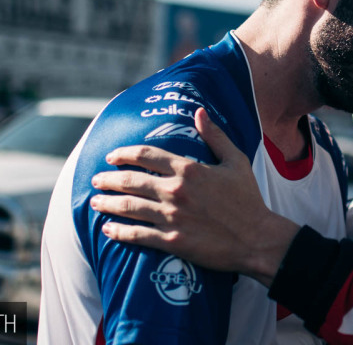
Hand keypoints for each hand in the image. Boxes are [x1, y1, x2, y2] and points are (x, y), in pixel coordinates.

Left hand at [90, 107, 298, 286]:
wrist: (257, 239)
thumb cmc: (248, 199)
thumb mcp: (236, 161)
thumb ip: (215, 135)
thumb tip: (199, 111)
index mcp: (189, 169)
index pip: (146, 156)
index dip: (124, 154)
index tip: (112, 156)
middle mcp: (176, 191)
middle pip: (131, 181)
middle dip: (109, 179)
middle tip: (96, 179)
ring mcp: (172, 217)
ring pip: (129, 208)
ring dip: (108, 203)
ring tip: (94, 201)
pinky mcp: (172, 241)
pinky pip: (138, 235)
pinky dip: (119, 232)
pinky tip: (108, 230)